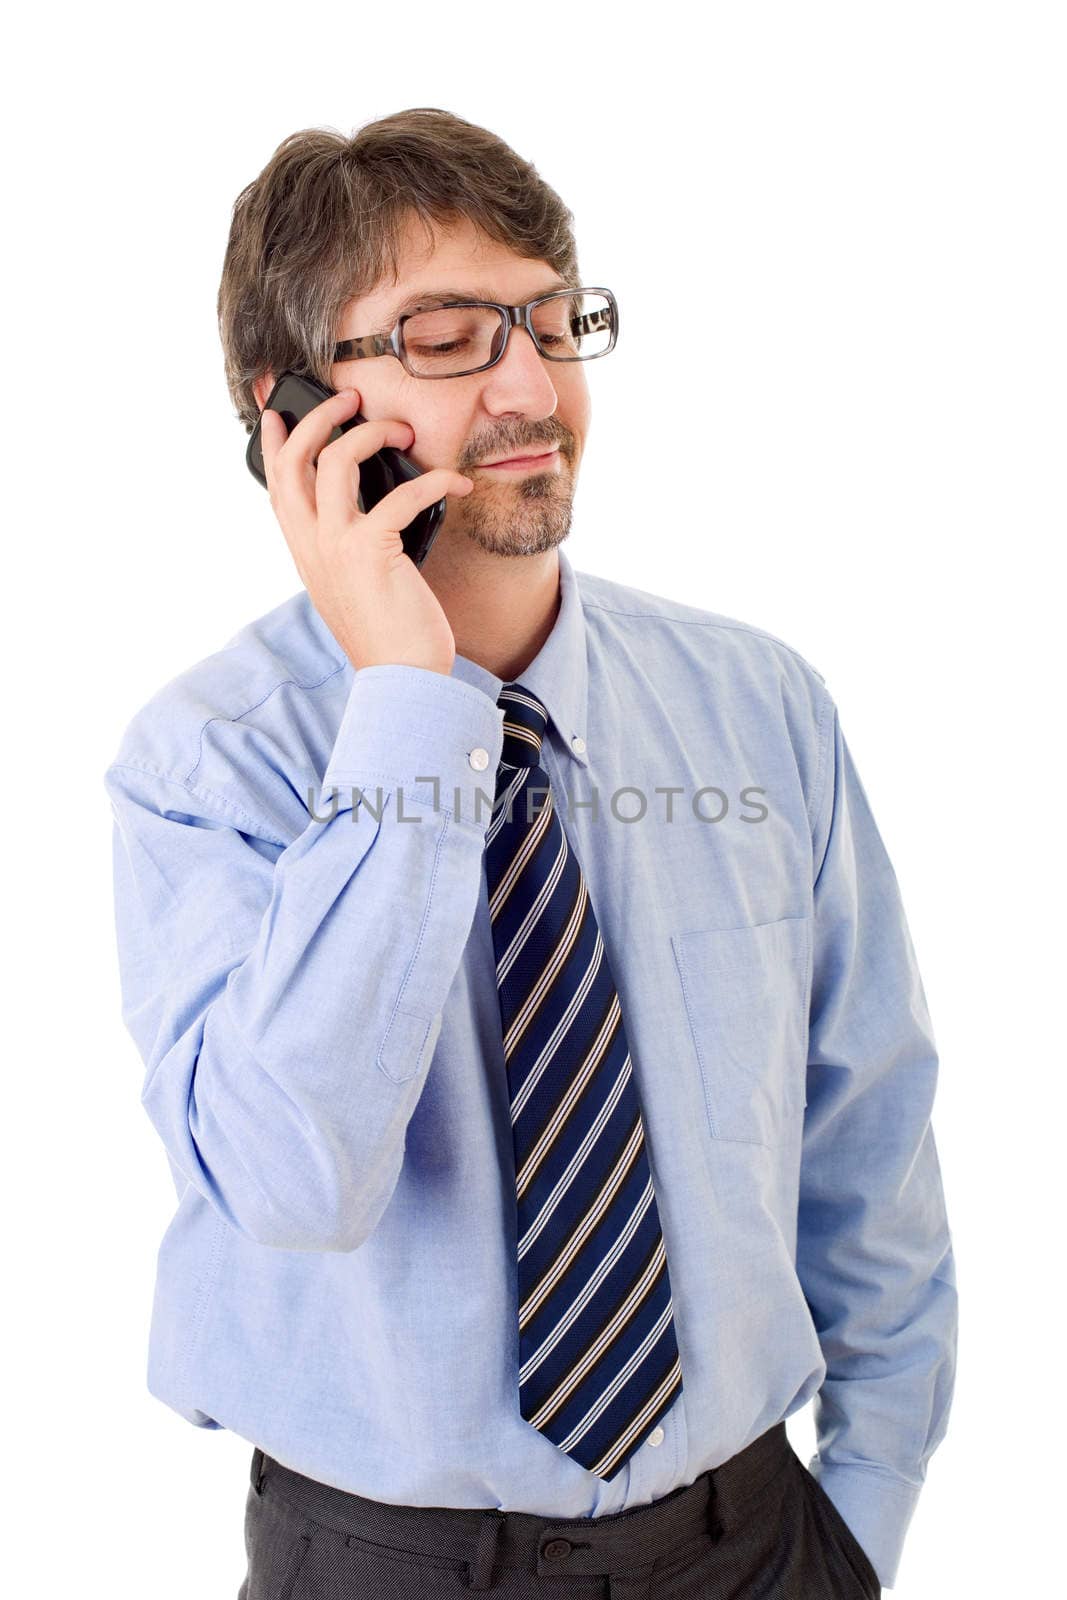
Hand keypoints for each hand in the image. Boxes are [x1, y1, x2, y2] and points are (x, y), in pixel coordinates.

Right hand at [259, 387, 472, 674]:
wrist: (402, 679)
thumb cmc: (388, 635)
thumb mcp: (353, 587)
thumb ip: (346, 549)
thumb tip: (370, 513)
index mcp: (304, 551)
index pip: (275, 486)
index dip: (274, 443)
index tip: (277, 411)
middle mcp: (310, 545)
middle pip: (295, 460)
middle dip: (319, 418)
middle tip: (351, 399)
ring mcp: (335, 546)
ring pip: (335, 461)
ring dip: (371, 433)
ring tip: (401, 429)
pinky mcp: (370, 551)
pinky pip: (401, 495)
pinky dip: (435, 480)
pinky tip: (458, 483)